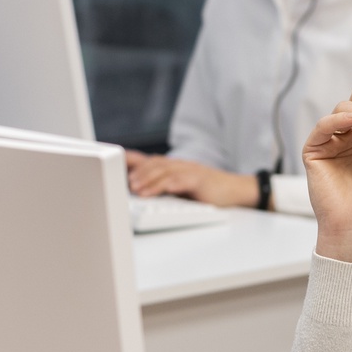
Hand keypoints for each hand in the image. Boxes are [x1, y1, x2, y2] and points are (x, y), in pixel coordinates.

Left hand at [124, 152, 261, 207]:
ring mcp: (190, 171)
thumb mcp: (183, 187)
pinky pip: (182, 180)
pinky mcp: (200, 180)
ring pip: (165, 171)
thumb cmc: (208, 191)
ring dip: (149, 180)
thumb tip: (141, 192)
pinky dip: (169, 185)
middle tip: (126, 183)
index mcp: (174, 167)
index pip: (150, 160)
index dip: (132, 160)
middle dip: (138, 173)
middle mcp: (180, 165)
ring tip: (137, 189)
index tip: (116, 164)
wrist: (235, 190)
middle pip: (155, 164)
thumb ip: (165, 186)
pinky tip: (160, 191)